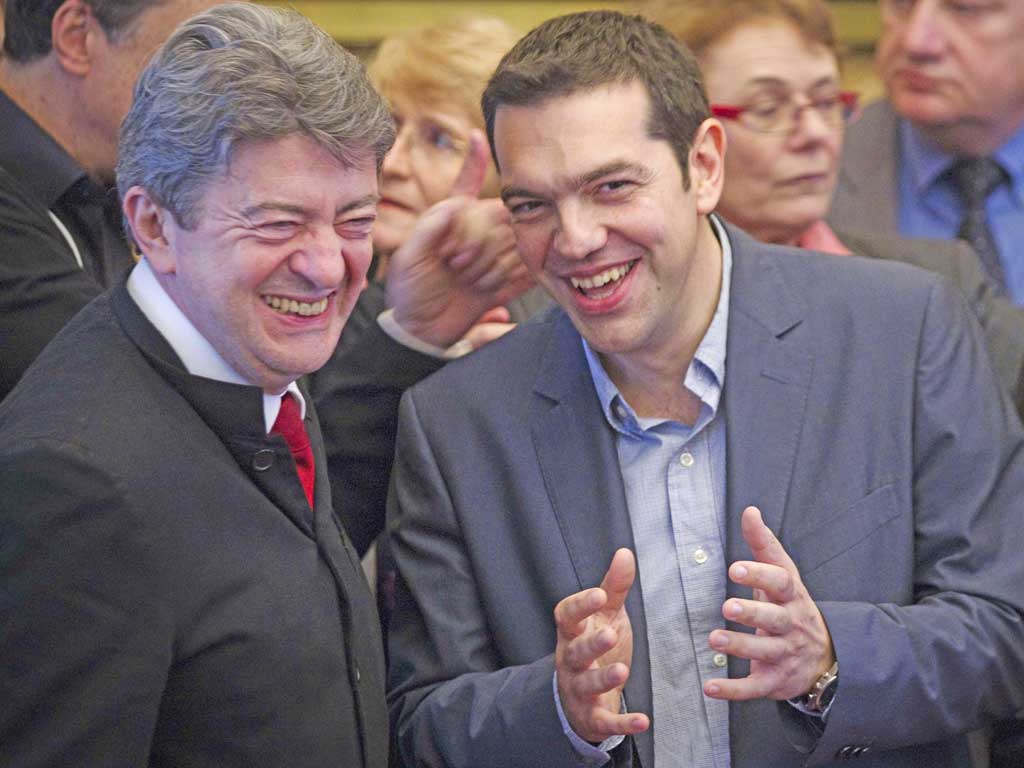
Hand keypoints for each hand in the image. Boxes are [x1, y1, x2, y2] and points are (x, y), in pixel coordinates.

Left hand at [386, 130, 533, 347]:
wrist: (421, 331)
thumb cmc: (409, 292)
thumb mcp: (408, 256)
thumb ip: (431, 226)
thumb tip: (460, 202)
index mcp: (451, 221)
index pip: (466, 186)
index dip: (474, 161)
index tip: (478, 134)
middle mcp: (476, 233)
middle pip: (498, 216)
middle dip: (478, 240)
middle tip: (455, 263)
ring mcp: (493, 255)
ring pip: (512, 242)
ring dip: (489, 263)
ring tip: (467, 280)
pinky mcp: (507, 280)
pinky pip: (523, 269)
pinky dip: (506, 279)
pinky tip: (487, 288)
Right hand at [554, 548, 649, 742]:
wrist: (581, 697)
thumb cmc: (595, 646)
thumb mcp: (605, 616)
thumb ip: (614, 587)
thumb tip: (625, 552)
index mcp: (573, 632)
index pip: (567, 616)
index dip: (581, 606)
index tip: (599, 594)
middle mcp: (571, 660)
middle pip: (575, 651)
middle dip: (592, 644)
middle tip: (610, 634)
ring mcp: (579, 689)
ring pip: (587, 684)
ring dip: (603, 679)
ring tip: (622, 670)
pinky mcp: (593, 716)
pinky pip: (605, 721)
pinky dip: (623, 723)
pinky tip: (644, 721)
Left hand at [704, 506, 833, 701]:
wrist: (826, 657)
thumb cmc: (791, 606)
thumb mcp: (783, 575)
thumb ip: (763, 545)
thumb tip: (749, 511)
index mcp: (791, 596)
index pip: (780, 583)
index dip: (759, 575)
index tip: (735, 569)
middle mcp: (791, 625)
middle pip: (774, 619)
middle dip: (752, 613)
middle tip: (727, 607)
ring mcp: (784, 654)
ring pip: (764, 651)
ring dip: (739, 647)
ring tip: (714, 639)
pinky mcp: (775, 681)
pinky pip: (754, 687)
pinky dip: (732, 690)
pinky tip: (710, 687)